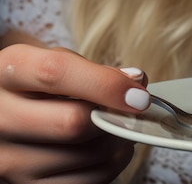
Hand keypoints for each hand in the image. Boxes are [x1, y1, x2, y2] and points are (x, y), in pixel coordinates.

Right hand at [0, 43, 149, 183]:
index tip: (139, 94)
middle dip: (115, 116)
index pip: (55, 73)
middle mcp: (0, 118)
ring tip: (120, 125)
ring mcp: (8, 158)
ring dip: (119, 140)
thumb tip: (136, 83)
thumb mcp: (55, 60)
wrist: (8, 110)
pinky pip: (86, 181)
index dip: (105, 84)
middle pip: (71, 123)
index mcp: (8, 72)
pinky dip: (111, 164)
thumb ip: (94, 70)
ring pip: (85, 155)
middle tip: (134, 110)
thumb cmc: (38, 83)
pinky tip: (108, 146)